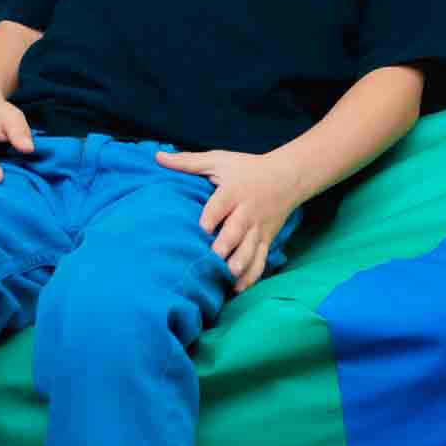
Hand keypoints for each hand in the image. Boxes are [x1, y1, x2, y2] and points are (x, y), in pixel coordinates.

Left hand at [153, 147, 310, 293]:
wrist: (287, 177)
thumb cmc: (247, 168)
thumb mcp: (219, 161)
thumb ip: (188, 162)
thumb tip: (158, 157)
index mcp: (235, 191)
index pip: (223, 203)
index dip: (213, 214)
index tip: (202, 227)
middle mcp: (248, 211)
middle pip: (238, 229)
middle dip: (227, 243)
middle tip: (215, 256)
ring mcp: (258, 228)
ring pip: (250, 248)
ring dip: (241, 262)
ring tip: (229, 274)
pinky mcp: (266, 241)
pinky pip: (260, 260)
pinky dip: (251, 275)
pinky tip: (237, 288)